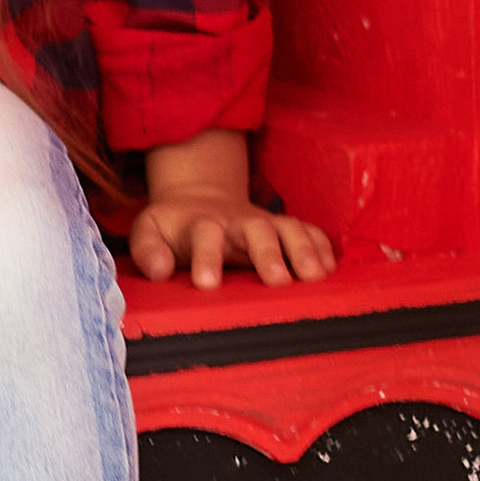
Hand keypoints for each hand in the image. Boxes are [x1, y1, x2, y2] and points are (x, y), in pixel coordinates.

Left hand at [127, 127, 336, 291]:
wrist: (199, 198)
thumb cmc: (174, 226)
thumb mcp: (149, 230)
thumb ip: (148, 249)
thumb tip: (159, 271)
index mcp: (201, 224)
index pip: (204, 235)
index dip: (206, 257)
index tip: (206, 283)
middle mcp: (237, 221)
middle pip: (256, 230)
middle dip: (267, 253)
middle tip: (277, 281)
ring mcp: (265, 222)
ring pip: (288, 229)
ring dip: (303, 251)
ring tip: (315, 277)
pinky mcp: (284, 227)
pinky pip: (308, 232)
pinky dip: (322, 247)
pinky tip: (331, 268)